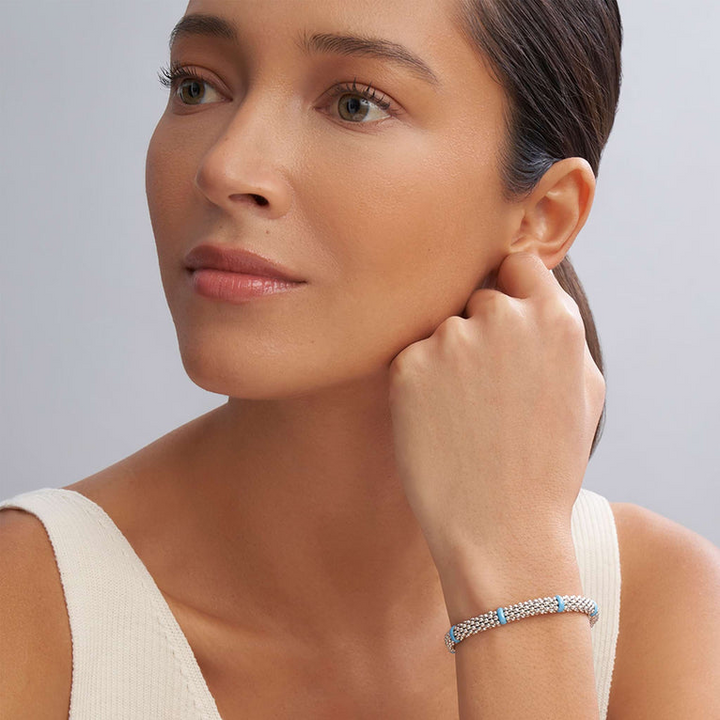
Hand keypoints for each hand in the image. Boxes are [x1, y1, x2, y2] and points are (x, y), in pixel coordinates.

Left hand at [387, 252, 605, 570]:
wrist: (502, 531)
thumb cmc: (547, 466)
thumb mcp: (585, 392)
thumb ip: (562, 330)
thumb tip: (533, 292)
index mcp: (555, 319)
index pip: (517, 265)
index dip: (508, 291)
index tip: (501, 324)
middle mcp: (503, 318)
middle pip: (476, 297)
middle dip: (479, 329)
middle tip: (484, 390)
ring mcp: (452, 339)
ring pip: (441, 330)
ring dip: (447, 359)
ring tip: (464, 416)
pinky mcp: (409, 365)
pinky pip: (411, 358)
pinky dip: (418, 384)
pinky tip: (438, 424)